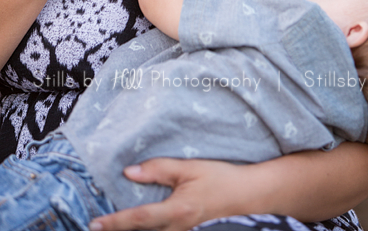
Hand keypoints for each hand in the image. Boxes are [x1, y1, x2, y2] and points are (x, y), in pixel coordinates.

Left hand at [89, 157, 249, 230]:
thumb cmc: (219, 178)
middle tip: (96, 227)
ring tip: (114, 225)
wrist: (247, 195)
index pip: (138, 219)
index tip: (94, 224)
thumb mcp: (189, 168)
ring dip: (134, 230)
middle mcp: (178, 228)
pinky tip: (142, 223)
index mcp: (176, 210)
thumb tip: (129, 172)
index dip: (114, 222)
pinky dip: (149, 229)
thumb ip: (159, 170)